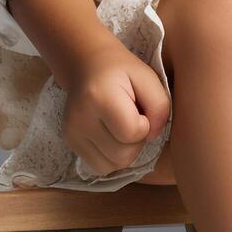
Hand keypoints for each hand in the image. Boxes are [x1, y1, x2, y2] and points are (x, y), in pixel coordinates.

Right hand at [57, 37, 171, 174]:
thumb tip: (153, 136)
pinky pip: (100, 167)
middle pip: (122, 155)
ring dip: (125, 151)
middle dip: (136, 142)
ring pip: (111, 166)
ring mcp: (71, 133)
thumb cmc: (122, 70)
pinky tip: (112, 136)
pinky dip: (112, 157)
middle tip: (133, 119)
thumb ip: (160, 106)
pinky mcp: (70, 143)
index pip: (132, 133)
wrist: (87, 64)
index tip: (141, 110)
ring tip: (122, 127)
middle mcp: (80, 118)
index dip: (145, 125)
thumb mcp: (148, 77)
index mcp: (99, 97)